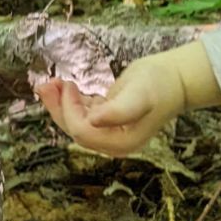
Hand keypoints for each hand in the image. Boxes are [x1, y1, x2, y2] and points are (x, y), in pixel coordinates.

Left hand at [36, 44, 220, 158]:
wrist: (176, 78)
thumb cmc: (160, 85)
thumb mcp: (140, 95)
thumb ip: (118, 111)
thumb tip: (93, 121)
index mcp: (120, 142)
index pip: (83, 132)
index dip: (69, 110)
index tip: (69, 85)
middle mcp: (113, 142)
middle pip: (75, 130)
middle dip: (57, 108)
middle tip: (44, 84)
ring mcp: (110, 132)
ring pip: (75, 122)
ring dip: (60, 104)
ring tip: (51, 82)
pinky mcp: (108, 119)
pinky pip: (83, 114)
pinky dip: (71, 101)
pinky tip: (66, 86)